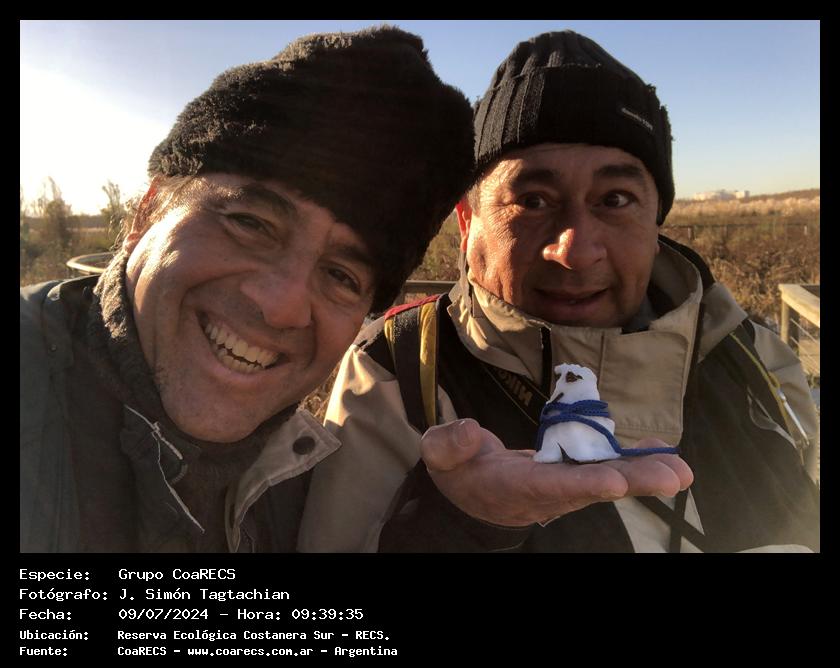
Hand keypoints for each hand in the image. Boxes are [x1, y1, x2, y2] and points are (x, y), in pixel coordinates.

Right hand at [420, 418, 693, 526]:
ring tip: (681, 468)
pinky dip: (633, 459)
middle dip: (632, 482)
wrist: (469, 493)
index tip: (614, 480)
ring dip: (644, 472)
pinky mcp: (570, 473)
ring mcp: (561, 485)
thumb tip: (471, 431)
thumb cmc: (455, 472)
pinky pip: (605, 466)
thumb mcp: (440, 456)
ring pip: (605, 478)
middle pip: (591, 487)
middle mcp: (545, 492)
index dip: (582, 483)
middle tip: (674, 478)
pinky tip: (664, 451)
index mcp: (513, 488)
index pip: (550, 487)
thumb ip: (449, 445)